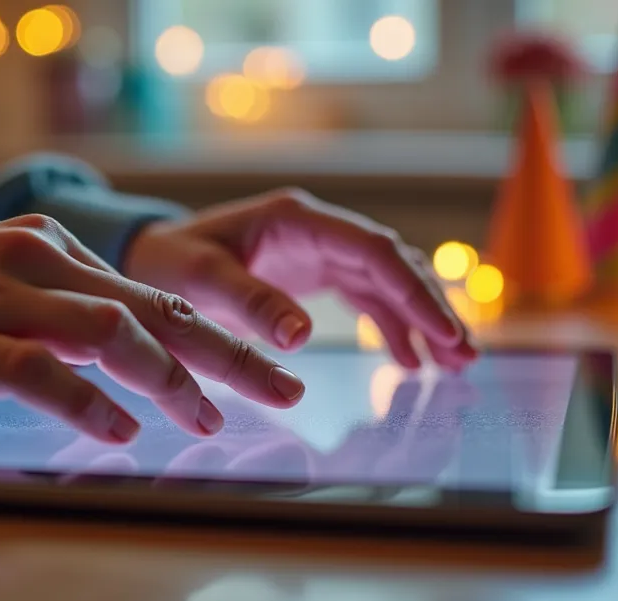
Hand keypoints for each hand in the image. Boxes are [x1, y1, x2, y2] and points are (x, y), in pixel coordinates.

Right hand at [0, 215, 304, 439]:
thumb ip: (52, 314)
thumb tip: (126, 359)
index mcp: (41, 249)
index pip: (150, 293)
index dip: (218, 334)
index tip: (269, 371)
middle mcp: (24, 261)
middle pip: (149, 308)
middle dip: (225, 353)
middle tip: (281, 393)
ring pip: (104, 331)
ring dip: (166, 378)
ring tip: (204, 421)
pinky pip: (34, 367)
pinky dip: (84, 399)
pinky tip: (117, 430)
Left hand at [124, 188, 476, 370]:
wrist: (151, 256)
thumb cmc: (170, 262)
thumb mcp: (200, 282)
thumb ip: (250, 303)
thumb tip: (301, 336)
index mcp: (297, 220)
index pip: (373, 251)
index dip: (413, 291)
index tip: (443, 332)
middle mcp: (318, 229)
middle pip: (393, 264)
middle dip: (432, 308)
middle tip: (465, 354)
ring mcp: (321, 250)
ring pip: (388, 281)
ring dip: (421, 319)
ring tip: (455, 363)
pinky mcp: (317, 273)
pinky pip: (368, 297)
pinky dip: (392, 326)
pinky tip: (411, 361)